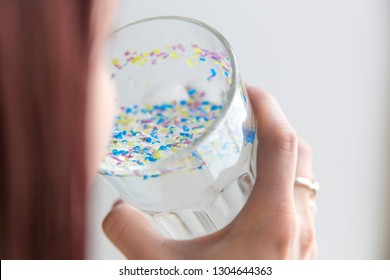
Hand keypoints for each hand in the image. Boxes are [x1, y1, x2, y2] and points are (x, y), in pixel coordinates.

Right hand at [102, 86, 316, 258]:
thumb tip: (113, 210)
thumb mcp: (162, 267)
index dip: (267, 107)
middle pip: (299, 155)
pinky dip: (280, 187)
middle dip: (274, 127)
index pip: (282, 143)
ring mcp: (304, 241)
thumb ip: (130, 233)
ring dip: (280, 158)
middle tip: (245, 118)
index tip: (248, 89)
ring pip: (303, 181)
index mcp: (273, 218)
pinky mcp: (299, 254)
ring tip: (248, 151)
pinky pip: (299, 205)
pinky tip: (252, 196)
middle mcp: (298, 225)